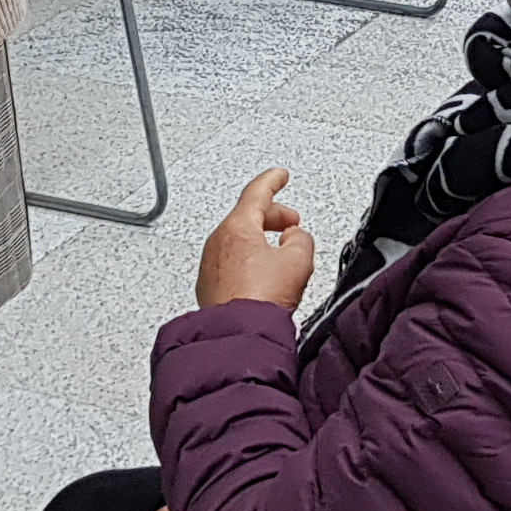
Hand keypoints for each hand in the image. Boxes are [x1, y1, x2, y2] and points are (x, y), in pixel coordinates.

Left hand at [196, 168, 315, 312]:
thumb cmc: (259, 300)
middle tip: (291, 223)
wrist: (237, 336)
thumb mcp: (298, 261)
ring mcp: (210, 265)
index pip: (256, 192)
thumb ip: (301, 239)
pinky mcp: (209, 286)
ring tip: (280, 257)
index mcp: (237, 227)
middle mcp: (218, 243)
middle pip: (247, 218)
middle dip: (272, 218)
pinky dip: (248, 263)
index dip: (273, 180)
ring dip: (260, 243)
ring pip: (238, 243)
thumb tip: (295, 237)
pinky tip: (263, 279)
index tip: (280, 175)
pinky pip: (231, 264)